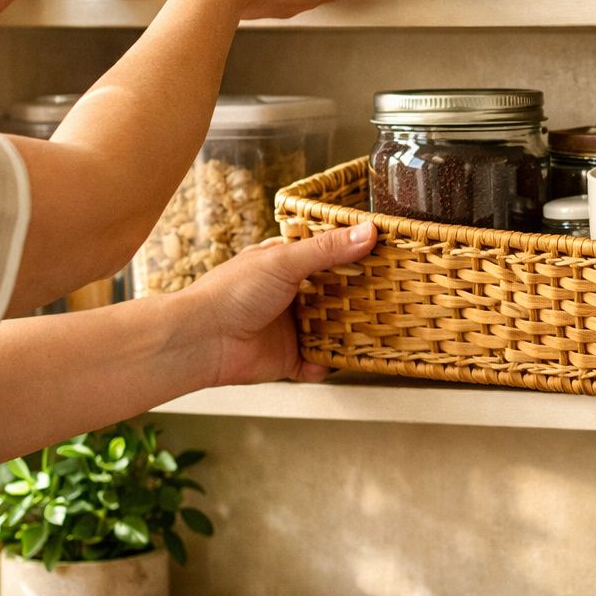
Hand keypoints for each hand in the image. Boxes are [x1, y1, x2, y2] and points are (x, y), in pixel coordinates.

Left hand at [181, 224, 377, 386]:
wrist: (203, 340)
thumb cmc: (231, 292)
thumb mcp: (283, 261)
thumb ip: (327, 249)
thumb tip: (367, 232)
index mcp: (285, 264)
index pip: (326, 255)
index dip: (354, 255)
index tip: (385, 255)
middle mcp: (290, 295)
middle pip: (334, 294)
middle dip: (359, 296)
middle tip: (392, 293)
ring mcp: (290, 327)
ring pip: (330, 329)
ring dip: (349, 331)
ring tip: (379, 328)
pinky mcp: (288, 358)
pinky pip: (317, 362)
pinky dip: (327, 363)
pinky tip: (341, 359)